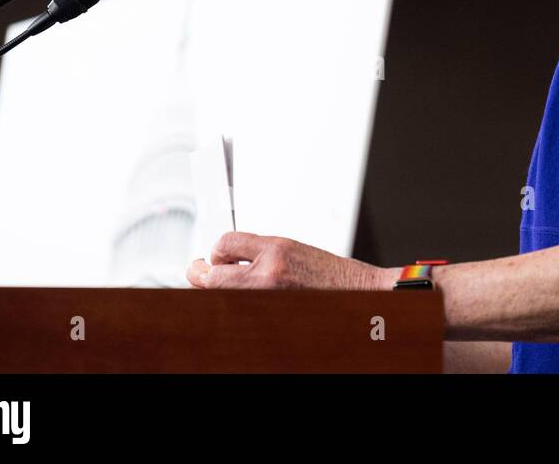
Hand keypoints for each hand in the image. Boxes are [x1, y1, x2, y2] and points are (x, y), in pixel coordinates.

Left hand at [186, 231, 391, 290]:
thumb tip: (226, 257)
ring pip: (221, 296)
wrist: (358, 295)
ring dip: (219, 290)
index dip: (216, 250)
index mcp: (276, 250)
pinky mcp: (269, 316)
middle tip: (200, 272)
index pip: (225, 243)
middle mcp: (268, 274)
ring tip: (223, 285)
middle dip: (203, 274)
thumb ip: (260, 252)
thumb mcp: (294, 250)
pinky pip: (239, 310)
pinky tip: (244, 299)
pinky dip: (236, 304)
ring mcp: (266, 298)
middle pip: (211, 277)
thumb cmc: (331, 275)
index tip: (215, 255)